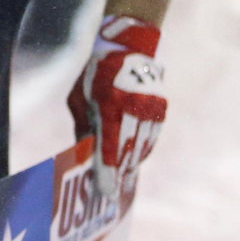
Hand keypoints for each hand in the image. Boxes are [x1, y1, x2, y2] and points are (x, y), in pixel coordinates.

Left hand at [67, 16, 165, 196]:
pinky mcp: (159, 108)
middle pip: (127, 151)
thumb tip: (84, 153)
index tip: (104, 192)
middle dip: (118, 174)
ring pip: (142, 147)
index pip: (108, 148)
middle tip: (111, 191)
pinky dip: (142, 151)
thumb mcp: (80, 100)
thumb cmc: (96, 75)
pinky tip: (134, 159)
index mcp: (110, 106)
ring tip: (122, 180)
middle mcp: (133, 109)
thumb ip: (83, 127)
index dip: (106, 172)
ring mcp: (150, 109)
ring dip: (131, 164)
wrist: (128, 49)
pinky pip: (151, 137)